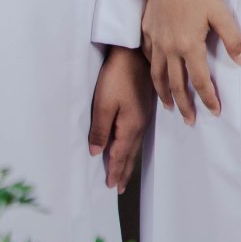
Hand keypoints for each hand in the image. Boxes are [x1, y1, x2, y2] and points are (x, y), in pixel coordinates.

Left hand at [89, 48, 153, 191]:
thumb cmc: (118, 77)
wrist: (135, 53)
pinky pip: (137, 135)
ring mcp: (143, 116)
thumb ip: (100, 130)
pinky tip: (131, 146)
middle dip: (123, 171)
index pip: (120, 155)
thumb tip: (97, 153)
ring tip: (124, 173)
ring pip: (134, 145)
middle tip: (118, 187)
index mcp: (130, 126)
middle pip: (130, 153)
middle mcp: (140, 124)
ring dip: (128, 161)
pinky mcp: (143, 107)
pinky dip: (132, 147)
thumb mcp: (104, 104)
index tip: (111, 187)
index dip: (115, 171)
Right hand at [141, 0, 240, 123]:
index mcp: (190, 46)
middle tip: (189, 120)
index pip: (200, 81)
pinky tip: (158, 78)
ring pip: (158, 76)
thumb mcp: (221, 13)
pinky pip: (150, 59)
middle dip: (185, 105)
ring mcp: (156, 42)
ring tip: (170, 107)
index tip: (214, 112)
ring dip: (165, 94)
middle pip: (176, 85)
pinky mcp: (147, 34)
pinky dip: (154, 73)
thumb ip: (233, 39)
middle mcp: (170, 49)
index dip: (208, 98)